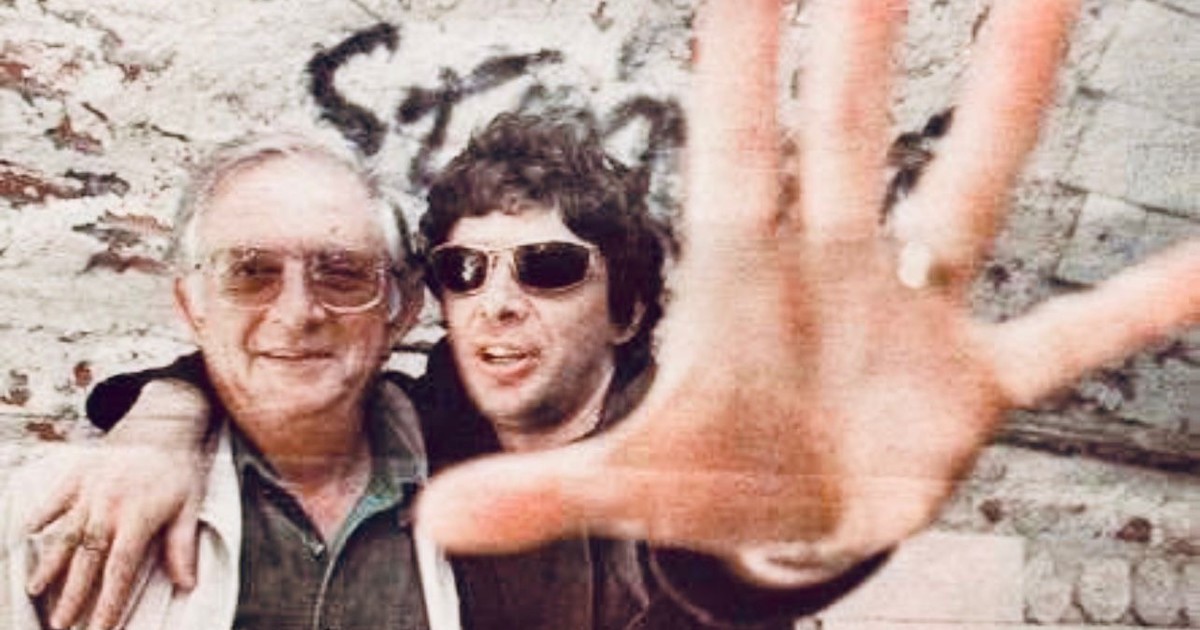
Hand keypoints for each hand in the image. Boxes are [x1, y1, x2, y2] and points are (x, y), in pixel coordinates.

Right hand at [26, 380, 210, 629]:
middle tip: (61, 624)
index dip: (109, 602)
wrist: (164, 423)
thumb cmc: (180, 469)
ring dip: (49, 564)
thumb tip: (187, 584)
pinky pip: (54, 498)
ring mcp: (89, 489)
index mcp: (138, 517)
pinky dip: (40, 515)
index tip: (99, 628)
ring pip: (64, 534)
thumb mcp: (190, 506)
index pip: (119, 570)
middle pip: (86, 559)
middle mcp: (108, 506)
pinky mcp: (77, 474)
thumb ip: (182, 546)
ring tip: (36, 591)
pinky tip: (27, 534)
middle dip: (73, 595)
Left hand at [416, 0, 1198, 584]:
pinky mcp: (974, 382)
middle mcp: (831, 270)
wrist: (786, 528)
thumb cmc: (711, 480)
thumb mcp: (627, 485)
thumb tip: (446, 517)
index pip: (736, 139)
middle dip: (866, 23)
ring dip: (1006, 96)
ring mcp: (910, 318)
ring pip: (967, 190)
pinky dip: (1139, 309)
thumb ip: (548, 491)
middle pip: (847, 126)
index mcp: (740, 281)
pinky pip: (1073, 339)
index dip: (743, 49)